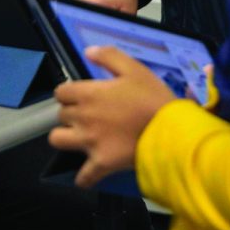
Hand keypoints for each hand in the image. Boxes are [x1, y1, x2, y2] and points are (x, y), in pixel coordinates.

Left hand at [48, 46, 175, 187]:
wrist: (171, 131)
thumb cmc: (153, 98)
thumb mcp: (134, 69)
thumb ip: (109, 56)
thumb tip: (88, 51)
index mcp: (88, 93)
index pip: (61, 92)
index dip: (69, 93)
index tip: (81, 96)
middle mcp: (83, 117)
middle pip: (60, 115)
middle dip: (70, 113)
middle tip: (87, 115)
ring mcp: (89, 142)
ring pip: (58, 140)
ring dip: (66, 138)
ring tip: (81, 138)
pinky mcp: (101, 163)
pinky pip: (83, 176)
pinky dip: (84, 178)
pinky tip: (88, 175)